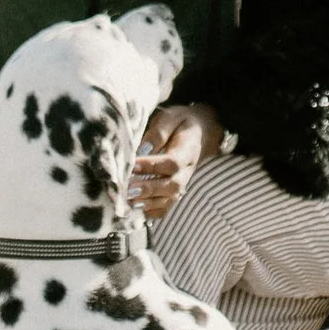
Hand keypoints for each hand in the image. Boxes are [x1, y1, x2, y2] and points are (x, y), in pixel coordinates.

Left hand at [130, 101, 222, 218]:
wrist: (200, 132)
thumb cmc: (180, 123)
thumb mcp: (171, 117)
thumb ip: (158, 132)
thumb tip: (143, 150)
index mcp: (188, 150)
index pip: (172, 162)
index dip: (152, 166)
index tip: (133, 164)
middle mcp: (187, 171)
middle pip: (172, 186)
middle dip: (149, 189)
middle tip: (128, 189)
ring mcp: (182, 183)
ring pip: (169, 200)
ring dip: (148, 204)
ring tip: (128, 201)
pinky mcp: (174, 191)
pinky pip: (166, 208)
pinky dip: (151, 212)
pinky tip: (134, 208)